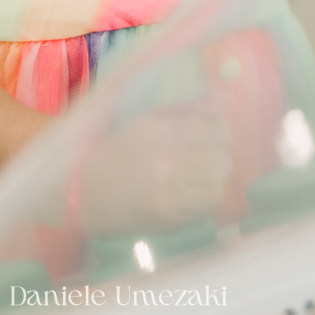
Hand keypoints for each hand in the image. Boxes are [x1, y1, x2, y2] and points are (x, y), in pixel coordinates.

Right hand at [80, 107, 231, 235]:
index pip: (215, 128)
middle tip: (206, 159)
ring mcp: (169, 189)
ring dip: (213, 178)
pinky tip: (190, 194)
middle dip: (219, 156)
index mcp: (160, 128)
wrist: (88, 192)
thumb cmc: (121, 151)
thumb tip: (225, 99)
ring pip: (218, 181)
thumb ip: (189, 108)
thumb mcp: (149, 120)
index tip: (211, 137)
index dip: (219, 132)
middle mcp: (166, 157)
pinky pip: (208, 203)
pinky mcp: (170, 215)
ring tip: (197, 178)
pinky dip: (205, 198)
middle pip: (222, 156)